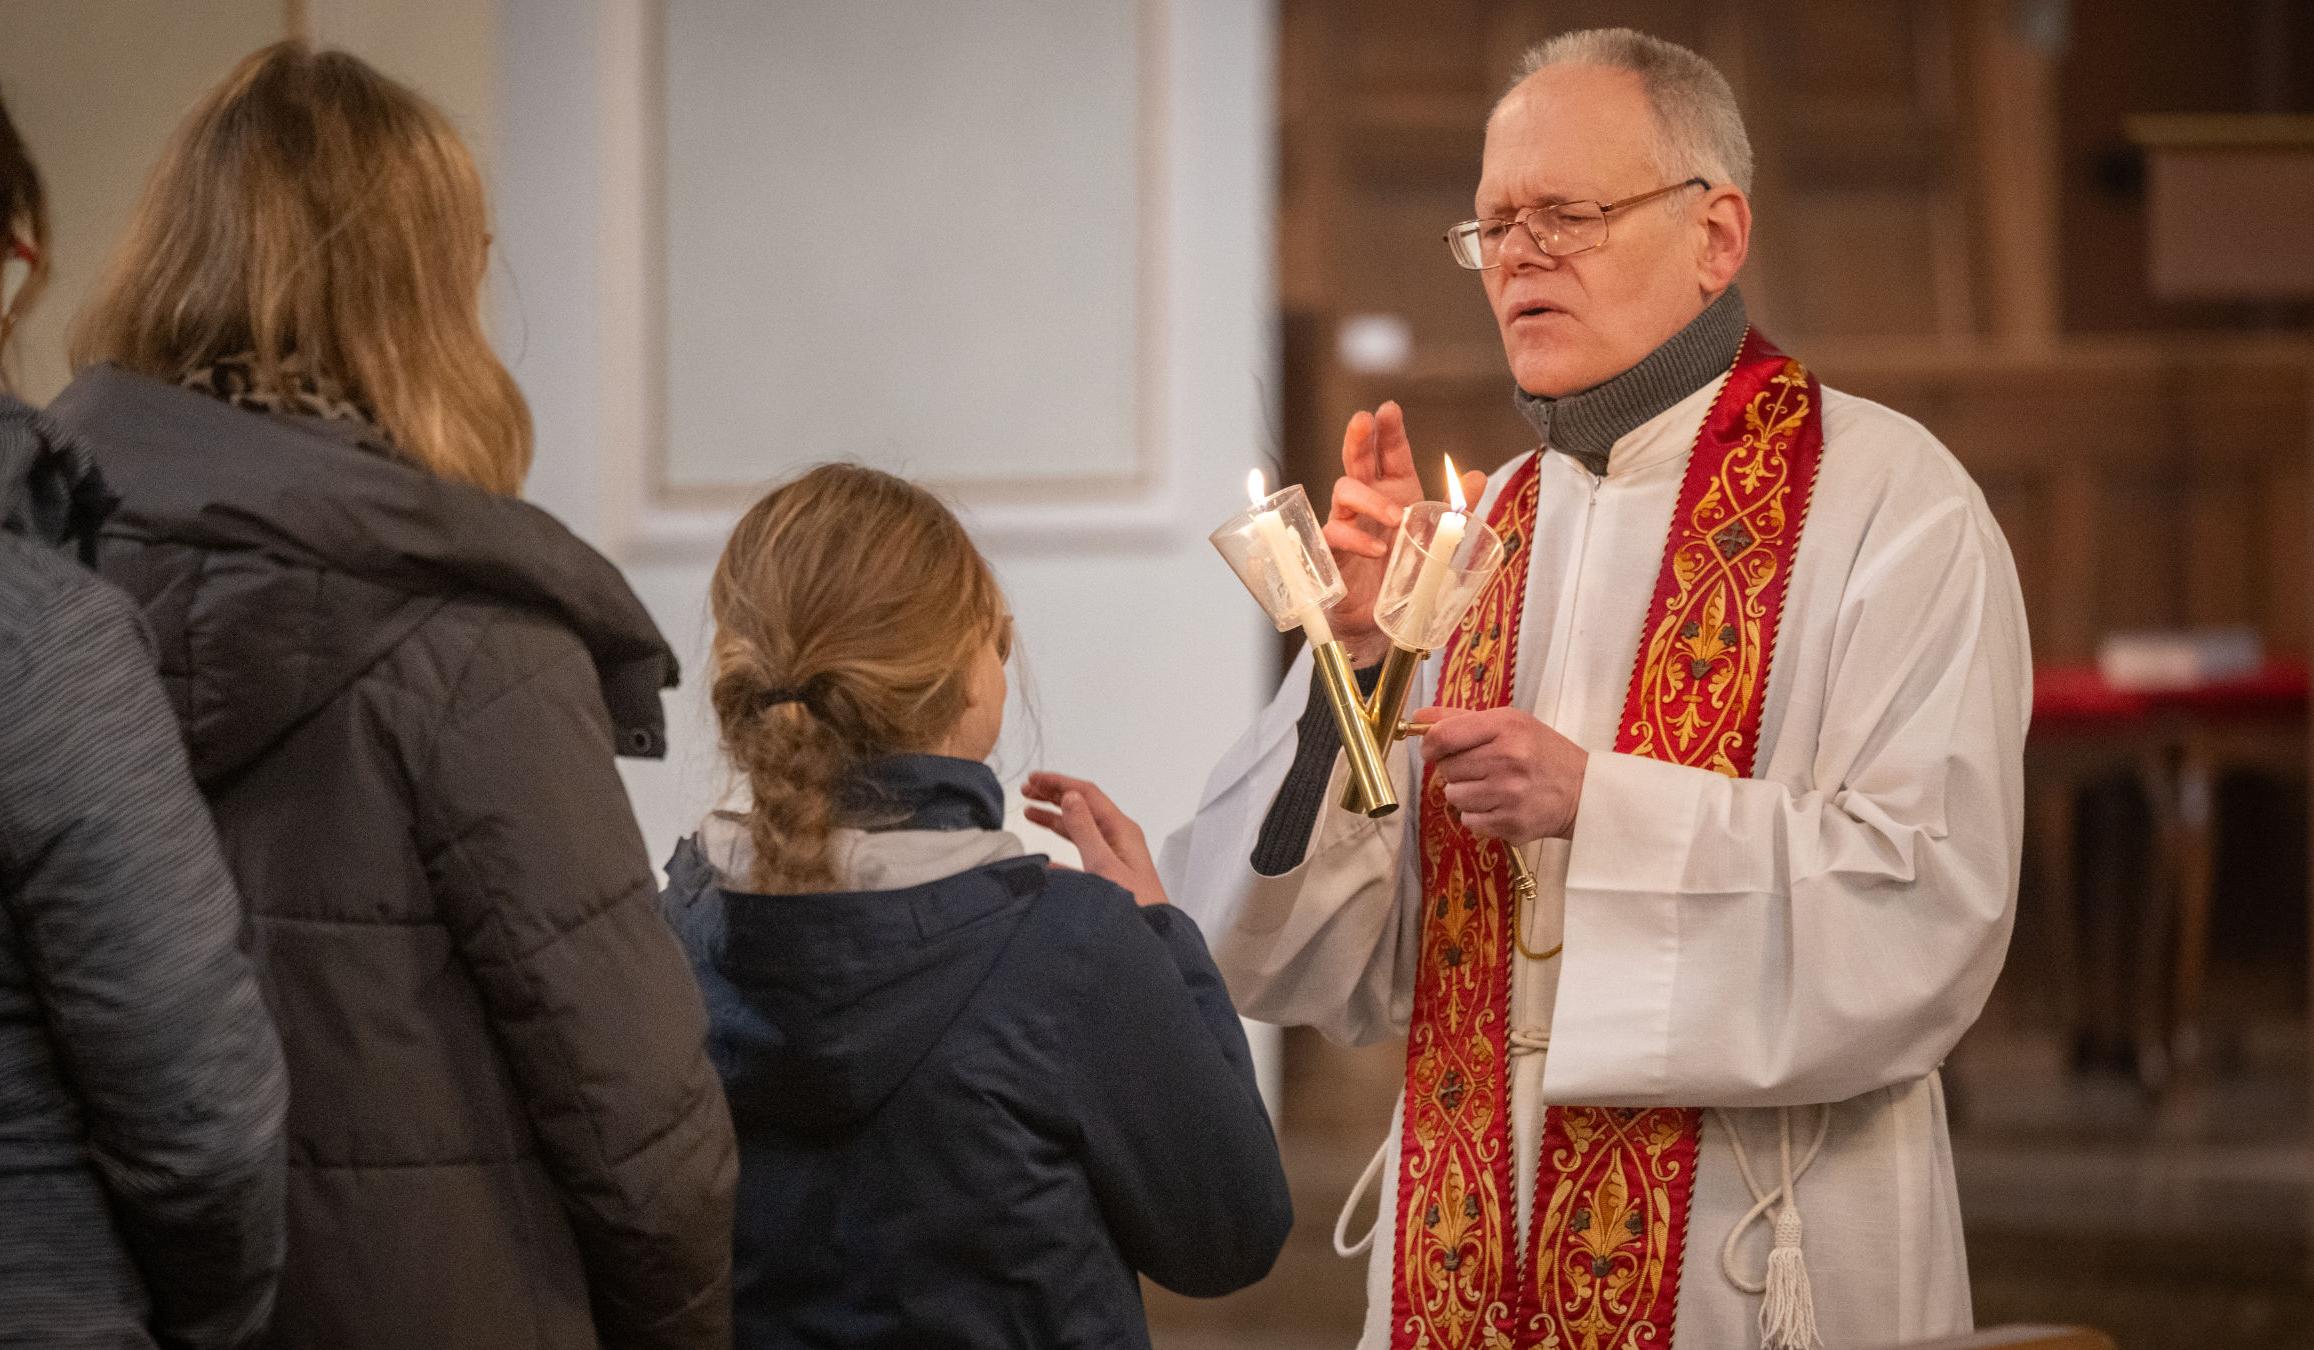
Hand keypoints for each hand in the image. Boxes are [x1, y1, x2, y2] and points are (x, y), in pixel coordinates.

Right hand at [1022, 772, 1171, 907]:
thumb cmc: (1135, 906)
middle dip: (1054, 796)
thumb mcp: (1104, 864)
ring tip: (1029, 812)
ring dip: (1054, 818)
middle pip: (1083, 807)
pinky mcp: (1107, 875)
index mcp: (1121, 829)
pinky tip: (1045, 858)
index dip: (1059, 783)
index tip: (1034, 780)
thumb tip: (1070, 797)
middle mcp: (1118, 838)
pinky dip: (1060, 850)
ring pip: (1079, 829)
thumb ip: (1085, 830)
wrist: (1150, 940)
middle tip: (1026, 791)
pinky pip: (1079, 855)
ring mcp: (1113, 856)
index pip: (1087, 794)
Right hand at [1323, 403, 1489, 664]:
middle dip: (1359, 438)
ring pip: (1344, 490)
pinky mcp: (1333, 550)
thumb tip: (1477, 477)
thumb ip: (1458, 511)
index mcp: (1395, 492)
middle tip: (1363, 421)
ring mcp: (1347, 523)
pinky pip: (1336, 533)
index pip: (1390, 454)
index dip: (1389, 431)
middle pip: (1357, 459)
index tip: (1389, 409)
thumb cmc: (1405, 574)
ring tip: (1397, 517)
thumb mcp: (1438, 540)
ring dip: (1371, 499)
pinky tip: (1378, 550)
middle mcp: (1369, 502)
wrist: (1382, 621)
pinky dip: (1358, 539)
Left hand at [1414, 706, 1587, 842]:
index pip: (1443, 736)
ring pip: (1454, 797)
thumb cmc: (1542, 753)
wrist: (1584, 791)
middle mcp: (1508, 759)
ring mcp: (1510, 793)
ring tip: (1493, 787)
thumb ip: (1460, 719)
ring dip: (1466, 794)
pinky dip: (1478, 815)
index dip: (1429, 745)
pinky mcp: (1512, 823)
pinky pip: (1468, 821)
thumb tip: (1417, 718)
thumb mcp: (1510, 723)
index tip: (1432, 750)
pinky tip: (1499, 805)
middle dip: (1456, 769)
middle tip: (1481, 768)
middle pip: (1446, 769)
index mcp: (1506, 727)